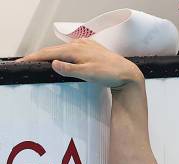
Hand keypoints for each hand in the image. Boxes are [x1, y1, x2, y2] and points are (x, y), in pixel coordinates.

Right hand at [17, 39, 142, 90]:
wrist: (127, 74)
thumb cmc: (109, 74)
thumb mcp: (88, 74)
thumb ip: (70, 69)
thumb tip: (53, 63)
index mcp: (76, 50)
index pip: (49, 53)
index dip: (34, 58)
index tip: (22, 63)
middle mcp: (79, 45)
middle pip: (54, 50)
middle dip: (40, 56)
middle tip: (27, 63)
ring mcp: (86, 46)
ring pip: (63, 50)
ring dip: (51, 54)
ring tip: (40, 61)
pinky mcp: (92, 50)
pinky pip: (72, 50)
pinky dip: (63, 54)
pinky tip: (62, 58)